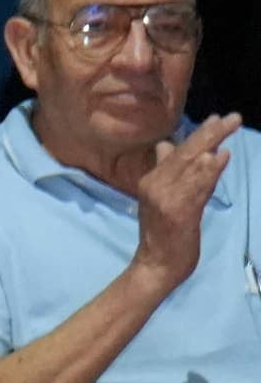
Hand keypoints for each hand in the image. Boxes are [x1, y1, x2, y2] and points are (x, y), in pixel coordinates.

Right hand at [130, 113, 242, 289]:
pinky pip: (197, 187)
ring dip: (212, 144)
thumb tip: (166, 145)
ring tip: (230, 126)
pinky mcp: (179, 213)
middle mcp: (155, 186)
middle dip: (210, 133)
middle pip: (186, 153)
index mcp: (150, 180)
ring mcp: (166, 199)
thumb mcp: (158, 198)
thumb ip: (165, 172)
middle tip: (232, 117)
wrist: (156, 265)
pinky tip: (222, 157)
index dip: (199, 134)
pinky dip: (210, 171)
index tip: (217, 118)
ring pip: (192, 166)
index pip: (177, 152)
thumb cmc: (162, 233)